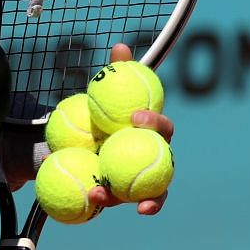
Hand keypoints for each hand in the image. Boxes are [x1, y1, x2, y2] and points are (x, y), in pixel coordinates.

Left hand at [89, 42, 174, 216]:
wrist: (85, 143)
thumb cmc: (104, 117)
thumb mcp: (105, 96)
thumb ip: (115, 75)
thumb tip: (120, 46)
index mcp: (154, 134)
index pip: (162, 127)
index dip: (154, 122)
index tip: (134, 117)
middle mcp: (155, 159)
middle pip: (164, 167)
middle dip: (157, 171)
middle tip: (129, 160)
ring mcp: (143, 181)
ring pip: (147, 193)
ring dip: (129, 198)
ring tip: (101, 193)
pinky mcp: (124, 197)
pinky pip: (120, 202)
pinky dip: (106, 203)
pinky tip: (91, 201)